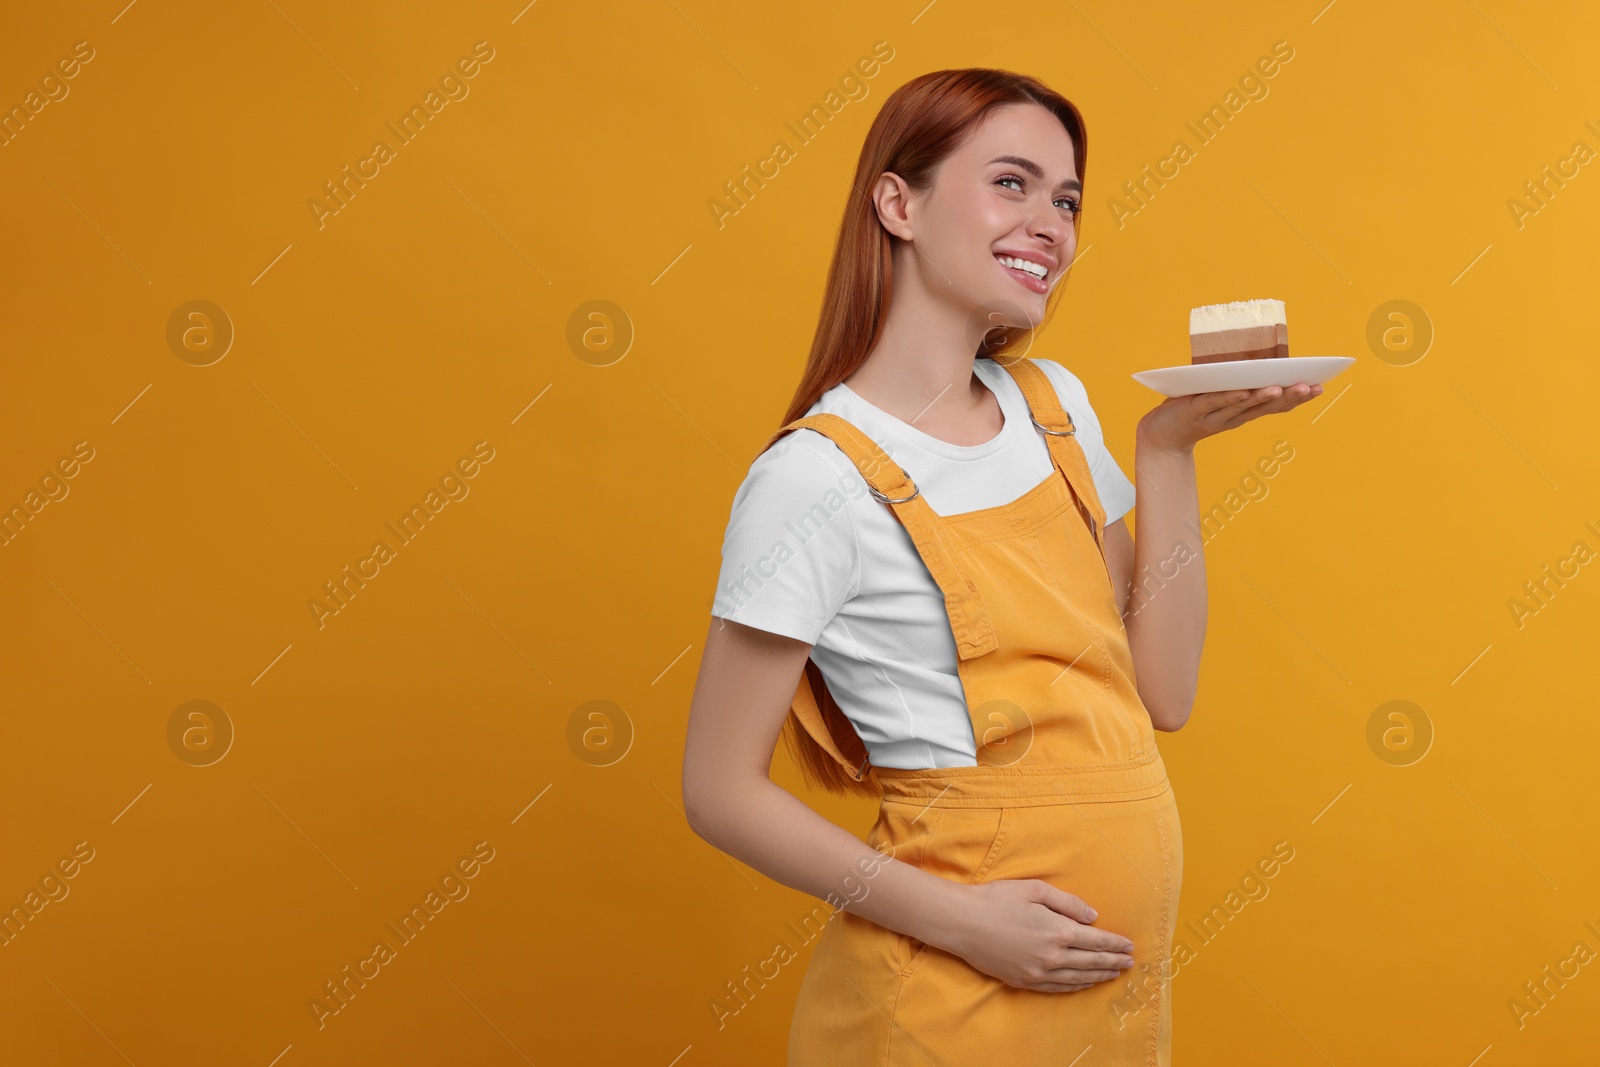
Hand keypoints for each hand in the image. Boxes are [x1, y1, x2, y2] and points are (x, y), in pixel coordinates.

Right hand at [941, 879, 1135, 991]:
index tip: (1129, 945)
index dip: (1115, 943)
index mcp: (1059, 930)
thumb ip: (1067, 903)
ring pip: (1078, 978)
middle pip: (1092, 961)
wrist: (962, 922)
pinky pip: (1058, 988)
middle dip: (1114, 961)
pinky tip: (1084, 983)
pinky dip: (1076, 986)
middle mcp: (1053, 956)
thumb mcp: (1035, 889)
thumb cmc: (997, 899)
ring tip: (1113, 974)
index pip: (1097, 940)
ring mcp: (1039, 972)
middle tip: (1129, 963)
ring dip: (1099, 976)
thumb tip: (1092, 916)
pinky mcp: (1025, 981)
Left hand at [1138, 382, 1322, 453]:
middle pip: (1266, 407)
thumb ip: (1235, 381)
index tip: (1321, 386)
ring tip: (1281, 386)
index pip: (1275, 406)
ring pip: (1244, 406)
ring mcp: (1215, 416)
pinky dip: (1230, 397)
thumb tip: (1256, 355)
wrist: (1160, 435)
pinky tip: (1243, 391)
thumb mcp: (1218, 394)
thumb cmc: (1190, 409)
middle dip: (1290, 396)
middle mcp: (1234, 417)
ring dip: (1263, 396)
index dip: (1298, 399)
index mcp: (1243, 413)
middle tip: (1310, 385)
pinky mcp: (1194, 411)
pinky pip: (1215, 403)